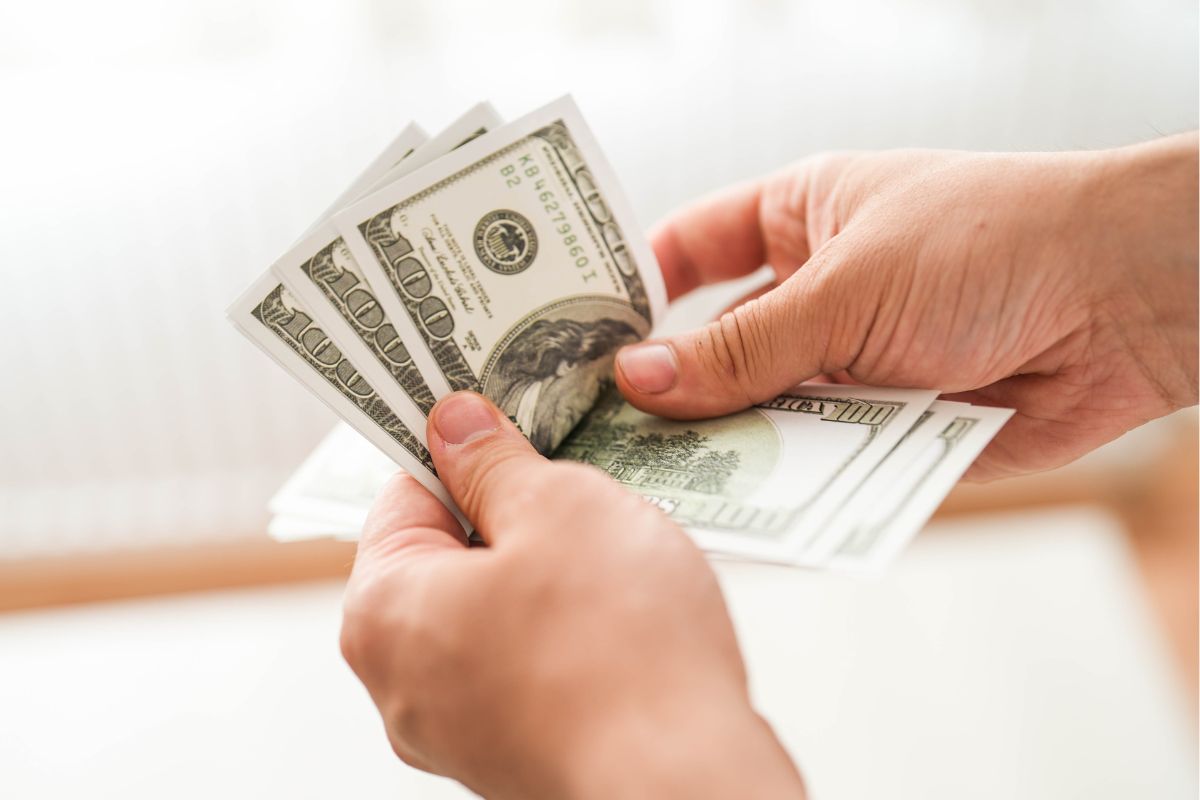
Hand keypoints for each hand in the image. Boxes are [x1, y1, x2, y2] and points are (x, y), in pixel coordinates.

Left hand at [340, 391, 805, 798]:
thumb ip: (494, 460)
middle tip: (579, 486)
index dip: (461, 447)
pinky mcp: (514, 754)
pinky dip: (568, 631)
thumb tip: (455, 425)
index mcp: (384, 611)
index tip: (505, 416)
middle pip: (448, 557)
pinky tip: (623, 618)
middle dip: (514, 514)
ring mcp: (457, 728)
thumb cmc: (619, 648)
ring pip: (495, 611)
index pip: (405, 495)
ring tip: (614, 556)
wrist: (684, 784)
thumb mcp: (559, 507)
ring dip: (547, 572)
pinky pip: (530, 663)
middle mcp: (402, 681)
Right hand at [615, 134, 1197, 478]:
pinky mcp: (884, 432)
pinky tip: (731, 519)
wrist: (1127, 304)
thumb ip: (743, 345)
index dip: (624, 289)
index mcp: (795, 219)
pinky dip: (781, 490)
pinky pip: (816, 465)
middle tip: (591, 439)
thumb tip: (638, 381)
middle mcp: (812, 294)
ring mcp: (846, 366)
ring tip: (646, 490)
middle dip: (662, 391)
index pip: (683, 250)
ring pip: (758, 415)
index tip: (562, 340)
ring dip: (718, 449)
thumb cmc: (991, 242)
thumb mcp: (847, 284)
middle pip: (711, 347)